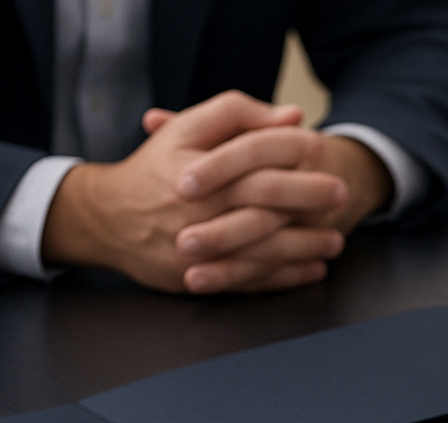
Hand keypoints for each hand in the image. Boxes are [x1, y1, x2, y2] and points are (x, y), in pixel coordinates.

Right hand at [42, 91, 345, 292]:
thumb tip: (292, 117)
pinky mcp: (200, 278)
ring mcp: (200, 249)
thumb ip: (237, 115)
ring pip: (263, 249)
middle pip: (265, 202)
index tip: (319, 145)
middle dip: (309, 197)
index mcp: (198, 171)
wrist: (107, 220)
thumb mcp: (187, 130)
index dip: (291, 148)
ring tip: (334, 241)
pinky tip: (310, 269)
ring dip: (305, 246)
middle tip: (339, 194)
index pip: (256, 154)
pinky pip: (251, 281)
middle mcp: (200, 211)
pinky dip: (285, 277)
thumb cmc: (153, 170)